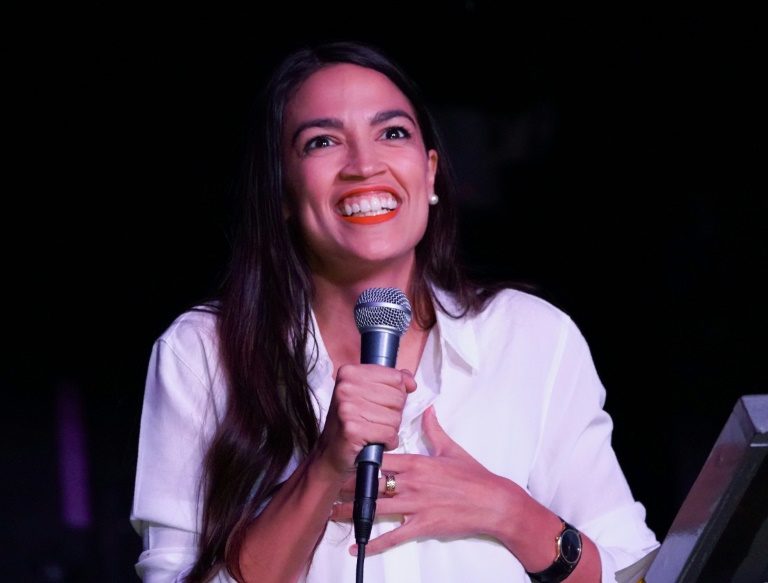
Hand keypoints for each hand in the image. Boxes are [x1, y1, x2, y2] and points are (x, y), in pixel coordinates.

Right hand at [316, 364, 416, 479]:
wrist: (331, 454)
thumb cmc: (352, 422)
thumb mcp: (367, 394)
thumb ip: (391, 382)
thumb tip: (410, 382)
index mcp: (349, 373)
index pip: (395, 377)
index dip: (397, 393)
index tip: (383, 403)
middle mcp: (346, 388)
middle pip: (397, 398)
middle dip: (394, 413)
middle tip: (375, 420)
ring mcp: (347, 409)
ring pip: (395, 417)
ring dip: (390, 429)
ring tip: (374, 431)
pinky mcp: (352, 430)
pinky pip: (389, 434)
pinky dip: (388, 442)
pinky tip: (375, 442)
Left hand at [331, 406, 524, 553]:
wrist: (494, 502)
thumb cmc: (473, 475)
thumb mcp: (451, 448)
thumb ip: (434, 429)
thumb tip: (428, 408)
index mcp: (416, 462)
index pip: (380, 458)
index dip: (359, 459)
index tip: (342, 459)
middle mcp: (412, 482)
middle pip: (372, 483)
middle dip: (347, 486)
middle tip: (327, 487)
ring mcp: (416, 505)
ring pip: (376, 508)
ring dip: (352, 511)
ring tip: (332, 513)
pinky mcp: (422, 525)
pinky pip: (394, 536)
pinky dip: (375, 543)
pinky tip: (358, 546)